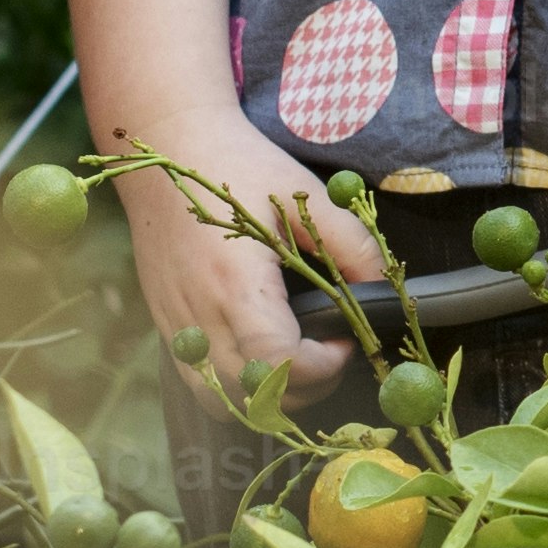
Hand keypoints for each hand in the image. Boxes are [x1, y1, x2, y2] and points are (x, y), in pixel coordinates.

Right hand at [114, 118, 384, 394]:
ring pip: (222, 402)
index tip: (345, 340)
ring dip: (269, 398)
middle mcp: (198, 314)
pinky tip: (262, 351)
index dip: (323, 368)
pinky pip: (202, 381)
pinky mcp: (166, 324)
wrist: (168, 145)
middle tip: (331, 352)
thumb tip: (381, 292)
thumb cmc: (239, 166)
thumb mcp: (305, 195)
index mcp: (235, 284)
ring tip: (297, 359)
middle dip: (305, 389)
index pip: (278, 365)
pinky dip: (238, 385)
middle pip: (253, 397)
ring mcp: (176, 324)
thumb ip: (351, 246)